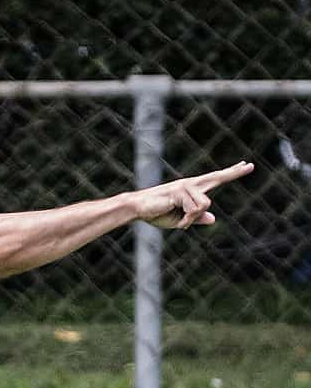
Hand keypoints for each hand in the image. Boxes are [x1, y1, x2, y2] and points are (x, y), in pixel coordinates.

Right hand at [135, 160, 253, 230]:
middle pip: (217, 178)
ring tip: (181, 222)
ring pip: (204, 205)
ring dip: (192, 219)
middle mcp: (192, 184)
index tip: (245, 165)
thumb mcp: (180, 219)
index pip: (216, 179)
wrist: (138, 209)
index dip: (231, 173)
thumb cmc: (156, 213)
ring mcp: (186, 186)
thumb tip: (213, 219)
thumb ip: (197, 218)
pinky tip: (177, 220)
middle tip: (251, 166)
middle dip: (234, 173)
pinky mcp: (181, 191)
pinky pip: (194, 209)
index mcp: (193, 189)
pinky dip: (187, 220)